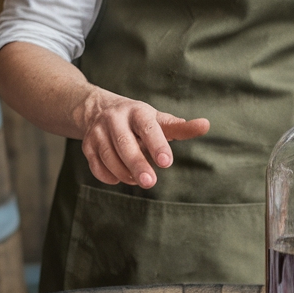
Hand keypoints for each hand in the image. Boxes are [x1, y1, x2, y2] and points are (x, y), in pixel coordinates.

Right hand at [77, 89, 208, 187]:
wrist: (99, 109)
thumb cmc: (138, 120)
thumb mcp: (158, 120)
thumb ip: (180, 127)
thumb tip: (206, 125)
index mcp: (137, 111)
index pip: (147, 127)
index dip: (157, 144)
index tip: (166, 163)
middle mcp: (115, 118)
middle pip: (124, 144)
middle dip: (137, 164)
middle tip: (150, 182)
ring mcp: (98, 132)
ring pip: (109, 157)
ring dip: (125, 173)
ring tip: (139, 180)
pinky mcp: (87, 145)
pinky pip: (97, 166)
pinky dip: (109, 176)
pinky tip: (120, 178)